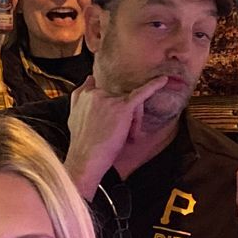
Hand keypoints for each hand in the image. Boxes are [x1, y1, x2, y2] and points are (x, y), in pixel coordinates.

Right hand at [63, 75, 173, 194]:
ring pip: (131, 105)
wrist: (86, 159)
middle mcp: (97, 93)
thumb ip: (80, 97)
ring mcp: (110, 99)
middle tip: (122, 136)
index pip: (105, 92)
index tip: (114, 110)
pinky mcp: (123, 107)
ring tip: (128, 137)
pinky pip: (142, 93)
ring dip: (133, 122)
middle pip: (121, 99)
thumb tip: (89, 78)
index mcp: (85, 94)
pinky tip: (164, 80)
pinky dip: (154, 86)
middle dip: (125, 117)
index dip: (111, 104)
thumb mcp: (73, 116)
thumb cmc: (82, 144)